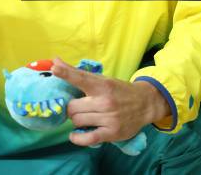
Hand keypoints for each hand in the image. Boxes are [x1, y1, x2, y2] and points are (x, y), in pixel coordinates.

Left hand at [51, 57, 169, 145]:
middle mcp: (105, 101)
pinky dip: (77, 138)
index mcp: (103, 84)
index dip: (66, 73)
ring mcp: (109, 118)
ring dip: (76, 119)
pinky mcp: (112, 133)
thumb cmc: (119, 90)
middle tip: (77, 107)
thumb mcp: (103, 79)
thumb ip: (79, 74)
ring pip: (78, 121)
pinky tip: (74, 134)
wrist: (145, 104)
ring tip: (84, 116)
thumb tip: (55, 62)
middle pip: (73, 107)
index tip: (54, 67)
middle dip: (71, 108)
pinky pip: (88, 138)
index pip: (81, 78)